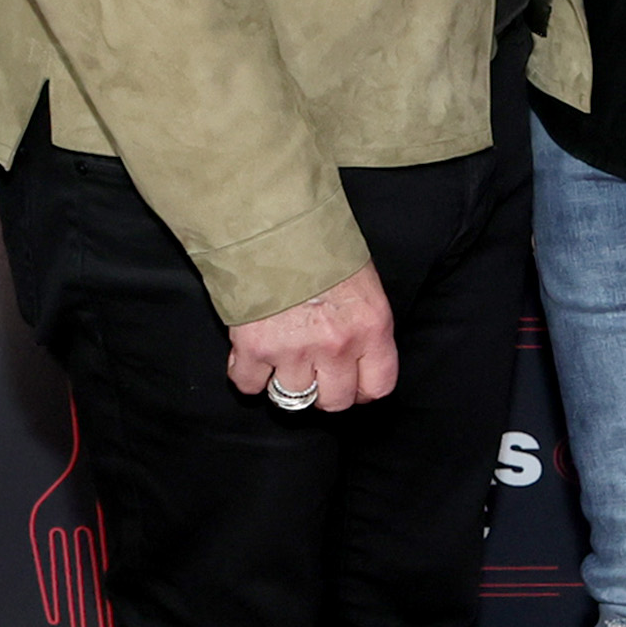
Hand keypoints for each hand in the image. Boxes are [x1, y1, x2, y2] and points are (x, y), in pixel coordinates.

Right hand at [227, 265, 398, 414]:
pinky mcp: (255, 347)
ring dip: (285, 383)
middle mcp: (337, 345)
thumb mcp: (363, 286)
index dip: (362, 390)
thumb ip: (364, 327)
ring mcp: (295, 349)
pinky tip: (253, 356)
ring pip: (292, 398)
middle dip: (323, 391)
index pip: (378, 387)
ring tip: (282, 360)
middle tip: (313, 372)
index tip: (351, 385)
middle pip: (334, 401)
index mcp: (372, 328)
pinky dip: (247, 375)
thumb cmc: (322, 248)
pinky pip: (249, 385)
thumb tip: (358, 360)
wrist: (275, 224)